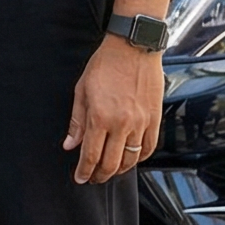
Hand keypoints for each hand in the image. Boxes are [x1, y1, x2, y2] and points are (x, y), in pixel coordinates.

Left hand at [64, 38, 162, 183]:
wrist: (133, 46)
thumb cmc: (106, 64)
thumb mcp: (82, 90)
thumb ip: (77, 121)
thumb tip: (69, 144)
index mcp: (100, 116)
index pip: (91, 155)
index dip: (84, 171)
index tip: (81, 178)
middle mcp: (122, 123)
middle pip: (111, 163)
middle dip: (100, 175)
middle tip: (94, 178)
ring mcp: (141, 122)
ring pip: (132, 159)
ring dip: (120, 169)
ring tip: (111, 170)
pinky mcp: (155, 118)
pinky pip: (149, 147)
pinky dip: (140, 157)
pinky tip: (132, 158)